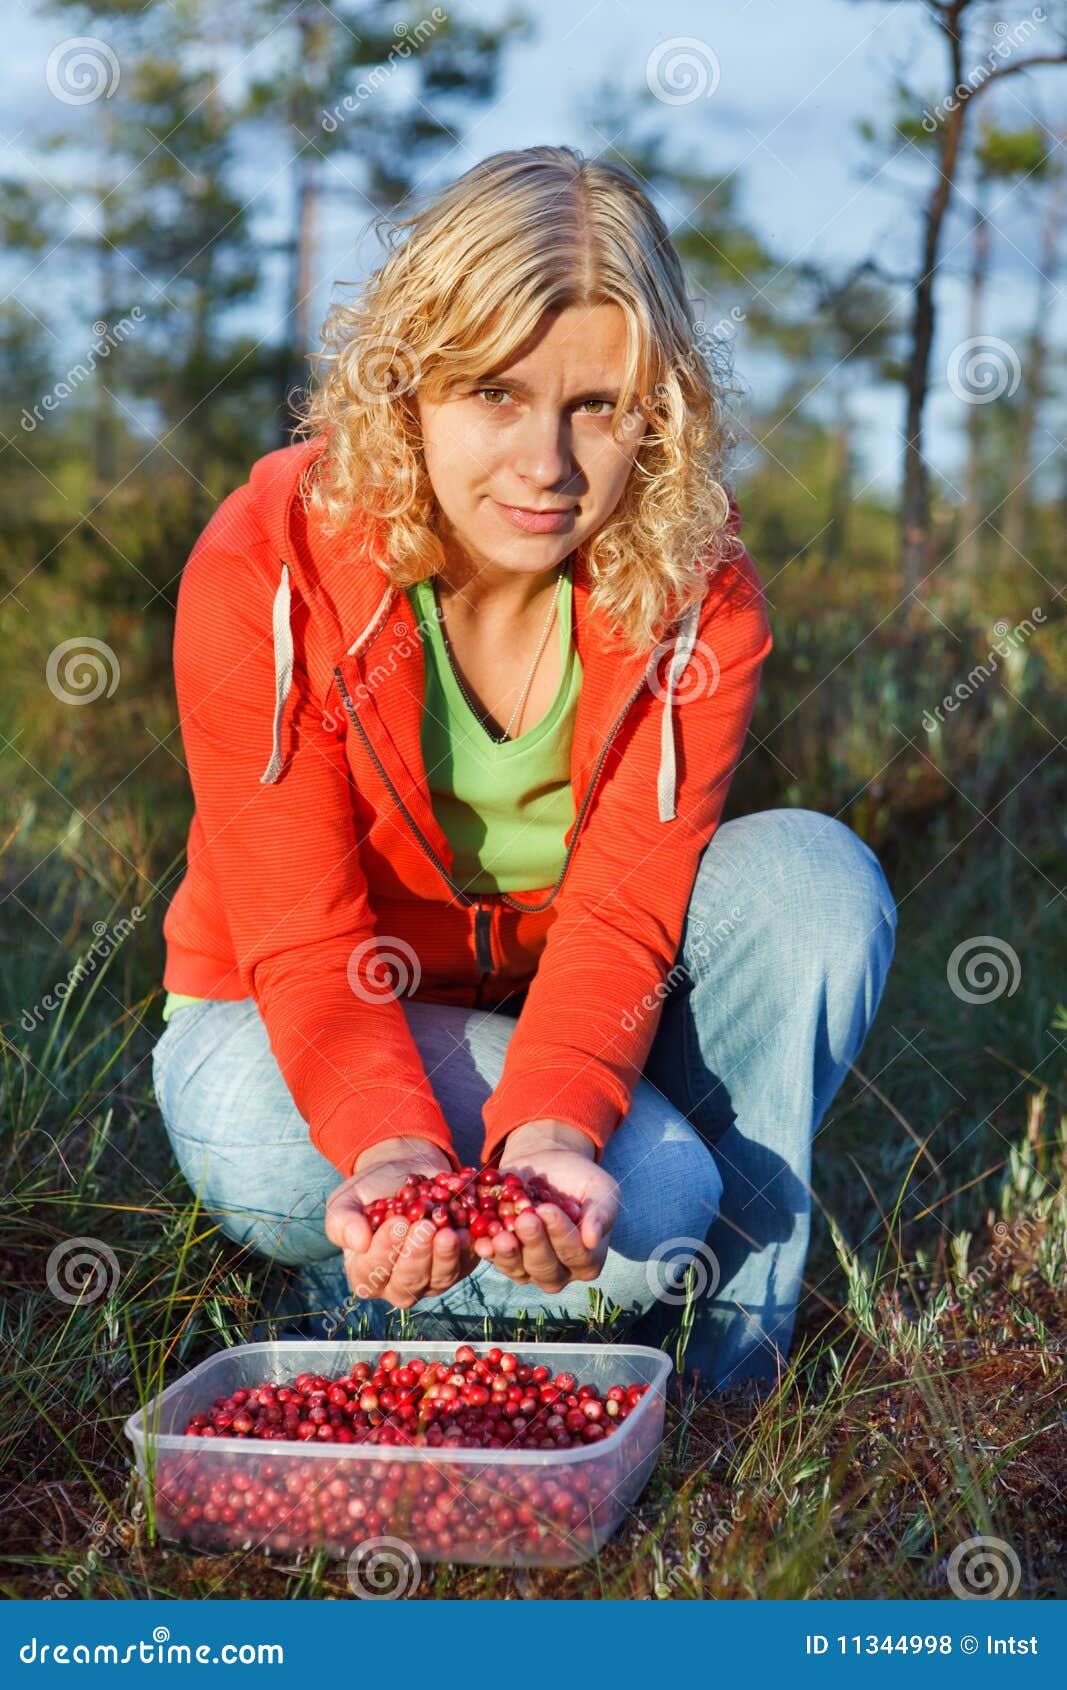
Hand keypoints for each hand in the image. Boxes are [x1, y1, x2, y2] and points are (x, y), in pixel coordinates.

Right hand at [324, 1138, 477, 1308]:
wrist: (405, 1172)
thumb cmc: (370, 1191)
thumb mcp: (347, 1200)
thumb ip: (343, 1221)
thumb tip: (358, 1242)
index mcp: (365, 1274)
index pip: (371, 1274)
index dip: (384, 1251)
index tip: (396, 1223)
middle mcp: (398, 1285)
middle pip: (408, 1282)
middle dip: (417, 1255)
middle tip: (424, 1226)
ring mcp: (431, 1279)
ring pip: (439, 1279)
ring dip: (444, 1256)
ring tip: (446, 1231)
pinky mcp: (459, 1266)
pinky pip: (465, 1263)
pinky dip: (466, 1249)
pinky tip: (465, 1231)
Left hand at [475, 1120, 619, 1293]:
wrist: (547, 1163)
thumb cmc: (579, 1178)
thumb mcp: (601, 1188)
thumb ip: (601, 1212)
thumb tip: (593, 1239)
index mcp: (588, 1258)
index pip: (577, 1254)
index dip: (562, 1235)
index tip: (548, 1210)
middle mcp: (560, 1271)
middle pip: (546, 1267)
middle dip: (534, 1244)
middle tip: (525, 1219)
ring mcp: (530, 1269)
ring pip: (519, 1270)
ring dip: (508, 1254)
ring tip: (501, 1235)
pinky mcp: (505, 1259)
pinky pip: (495, 1260)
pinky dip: (488, 1251)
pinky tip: (482, 1241)